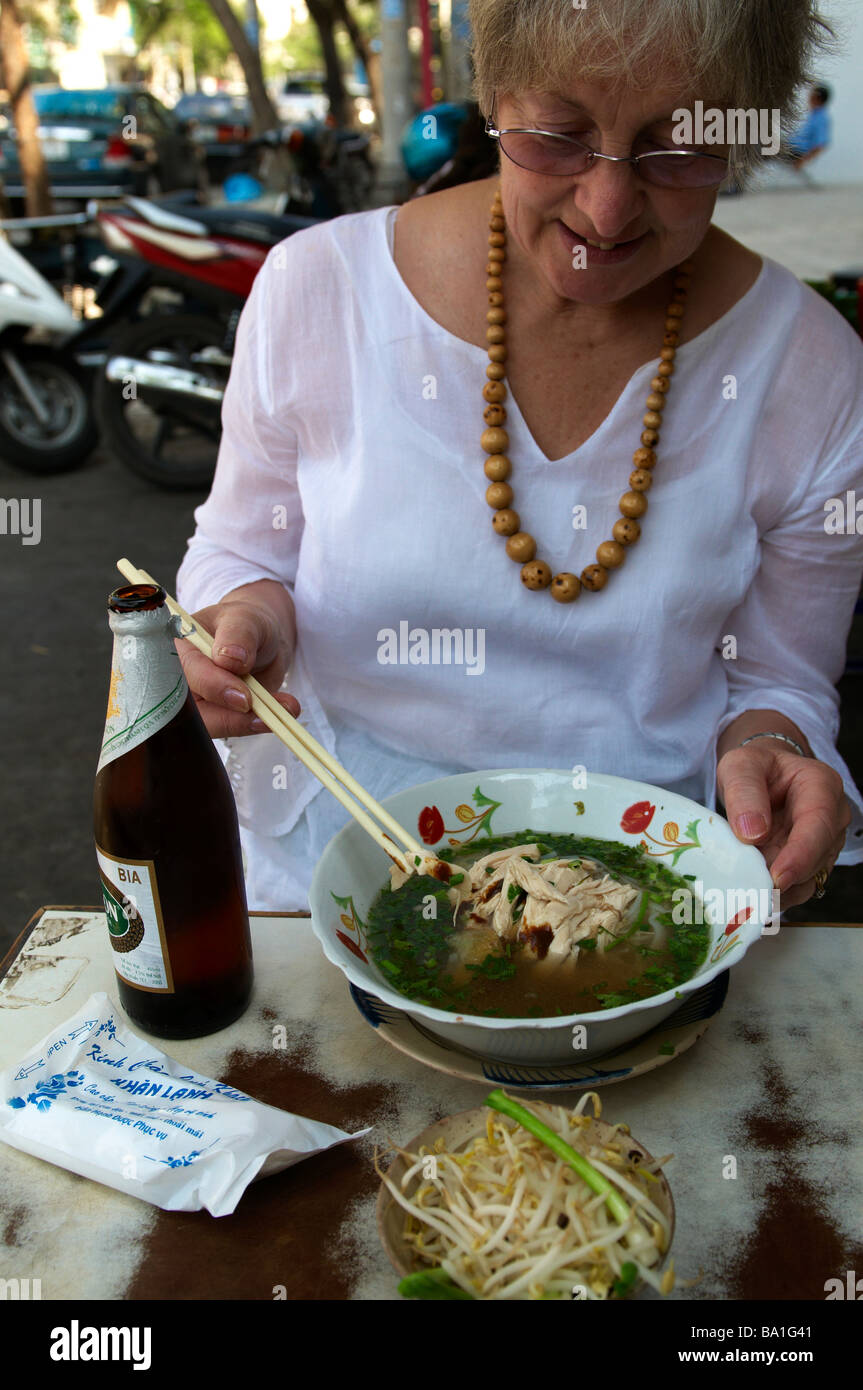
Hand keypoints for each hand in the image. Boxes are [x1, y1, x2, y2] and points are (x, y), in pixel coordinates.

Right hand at [176, 599, 299, 737]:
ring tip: (284, 709)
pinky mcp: (214, 716)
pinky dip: (256, 723)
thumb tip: (230, 658)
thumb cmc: (246, 623)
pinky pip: (230, 728)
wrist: (262, 640)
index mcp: (175, 646)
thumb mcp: (245, 618)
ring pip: (209, 725)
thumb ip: (238, 634)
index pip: (183, 670)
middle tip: (265, 716)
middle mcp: (178, 678)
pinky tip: (282, 710)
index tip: (244, 697)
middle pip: (188, 709)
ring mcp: (194, 701)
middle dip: (228, 717)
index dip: (211, 686)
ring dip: (246, 723)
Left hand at [717, 741, 849, 907]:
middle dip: (784, 877)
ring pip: (808, 878)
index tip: (777, 877)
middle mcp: (832, 818)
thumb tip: (753, 832)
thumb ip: (744, 793)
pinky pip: (797, 887)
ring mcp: (824, 843)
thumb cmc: (756, 768)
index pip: (819, 824)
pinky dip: (776, 895)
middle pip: (816, 858)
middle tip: (749, 891)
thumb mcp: (741, 766)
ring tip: (745, 893)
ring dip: (778, 890)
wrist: (762, 776)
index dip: (800, 855)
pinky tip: (752, 895)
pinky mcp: (810, 863)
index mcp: (821, 786)